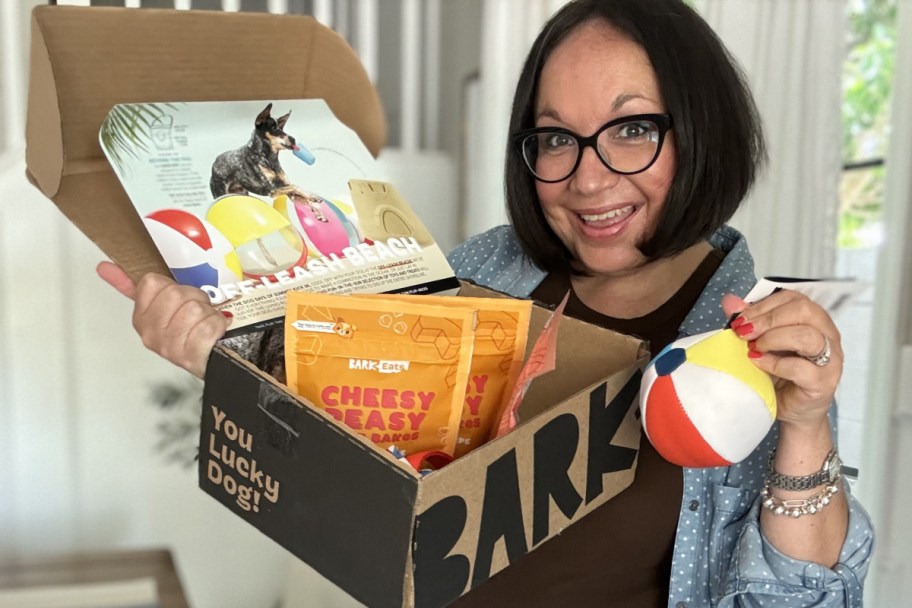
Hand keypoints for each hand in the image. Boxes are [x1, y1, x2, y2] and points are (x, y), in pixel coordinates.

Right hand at [96, 261, 229, 378]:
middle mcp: (151, 333)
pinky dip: (218, 324)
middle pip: (175, 293)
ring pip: (195, 307)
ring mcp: (170, 345)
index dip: (172, 285)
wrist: (213, 360)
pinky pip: (210, 323)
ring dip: (208, 312)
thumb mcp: (163, 306)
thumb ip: (133, 286)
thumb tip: (104, 266)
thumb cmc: (190, 332)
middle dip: (194, 297)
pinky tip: (214, 333)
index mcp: (141, 319)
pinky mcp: (192, 353)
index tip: (178, 298)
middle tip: (197, 312)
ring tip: (205, 323)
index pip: (151, 282)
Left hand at [722, 290, 841, 432]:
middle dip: (768, 319)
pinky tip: (759, 364)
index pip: (793, 298)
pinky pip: (801, 367)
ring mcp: (830, 358)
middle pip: (804, 310)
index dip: (764, 305)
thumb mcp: (761, 343)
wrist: (792, 408)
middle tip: (745, 332)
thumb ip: (749, 321)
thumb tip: (730, 301)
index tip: (741, 319)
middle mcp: (827, 334)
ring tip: (754, 349)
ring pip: (807, 336)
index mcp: (814, 319)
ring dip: (773, 339)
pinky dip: (774, 363)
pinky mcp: (824, 381)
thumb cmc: (780, 372)